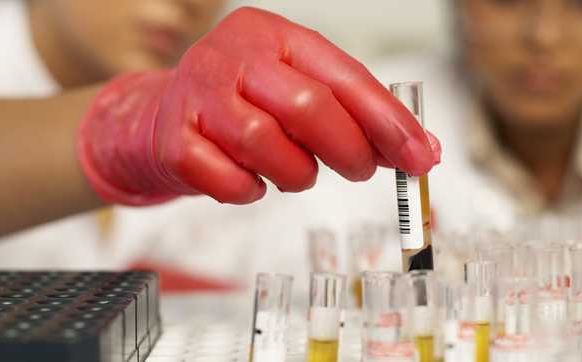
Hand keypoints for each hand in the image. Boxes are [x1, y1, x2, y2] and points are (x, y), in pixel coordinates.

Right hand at [78, 7, 440, 205]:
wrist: (160, 118)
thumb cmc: (240, 104)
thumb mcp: (294, 88)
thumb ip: (352, 113)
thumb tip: (419, 151)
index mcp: (271, 35)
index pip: (343, 76)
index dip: (387, 121)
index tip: (421, 157)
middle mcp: (231, 56)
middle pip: (307, 106)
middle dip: (347, 148)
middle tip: (361, 169)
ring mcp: (197, 96)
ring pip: (266, 145)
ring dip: (296, 173)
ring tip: (296, 173)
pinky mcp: (173, 141)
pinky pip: (229, 181)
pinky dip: (250, 191)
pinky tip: (251, 181)